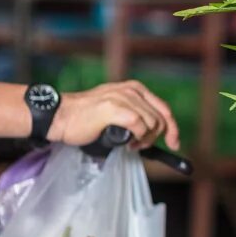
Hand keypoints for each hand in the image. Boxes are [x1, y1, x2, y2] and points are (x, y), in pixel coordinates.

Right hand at [51, 81, 180, 150]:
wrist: (60, 117)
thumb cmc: (85, 118)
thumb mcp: (115, 109)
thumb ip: (134, 114)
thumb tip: (153, 134)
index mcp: (134, 88)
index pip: (163, 108)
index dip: (173, 128)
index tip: (175, 143)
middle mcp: (131, 90)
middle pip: (161, 118)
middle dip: (156, 138)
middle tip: (140, 147)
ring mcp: (122, 98)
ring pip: (152, 124)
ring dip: (145, 140)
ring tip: (131, 145)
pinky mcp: (114, 108)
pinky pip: (139, 126)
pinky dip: (137, 138)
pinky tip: (127, 143)